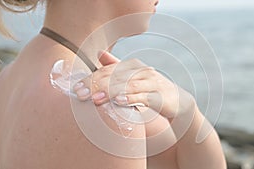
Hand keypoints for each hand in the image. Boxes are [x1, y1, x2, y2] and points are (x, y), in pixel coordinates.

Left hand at [73, 51, 194, 117]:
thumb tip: (98, 52)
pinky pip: (144, 97)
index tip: (76, 89)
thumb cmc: (150, 89)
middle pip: (116, 76)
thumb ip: (116, 65)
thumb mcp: (133, 76)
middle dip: (96, 85)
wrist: (178, 101)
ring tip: (96, 98)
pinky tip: (120, 102)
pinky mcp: (159, 96)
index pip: (108, 70)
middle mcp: (141, 72)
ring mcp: (151, 83)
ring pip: (129, 85)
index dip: (91, 78)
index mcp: (133, 67)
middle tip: (81, 95)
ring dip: (111, 92)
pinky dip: (131, 98)